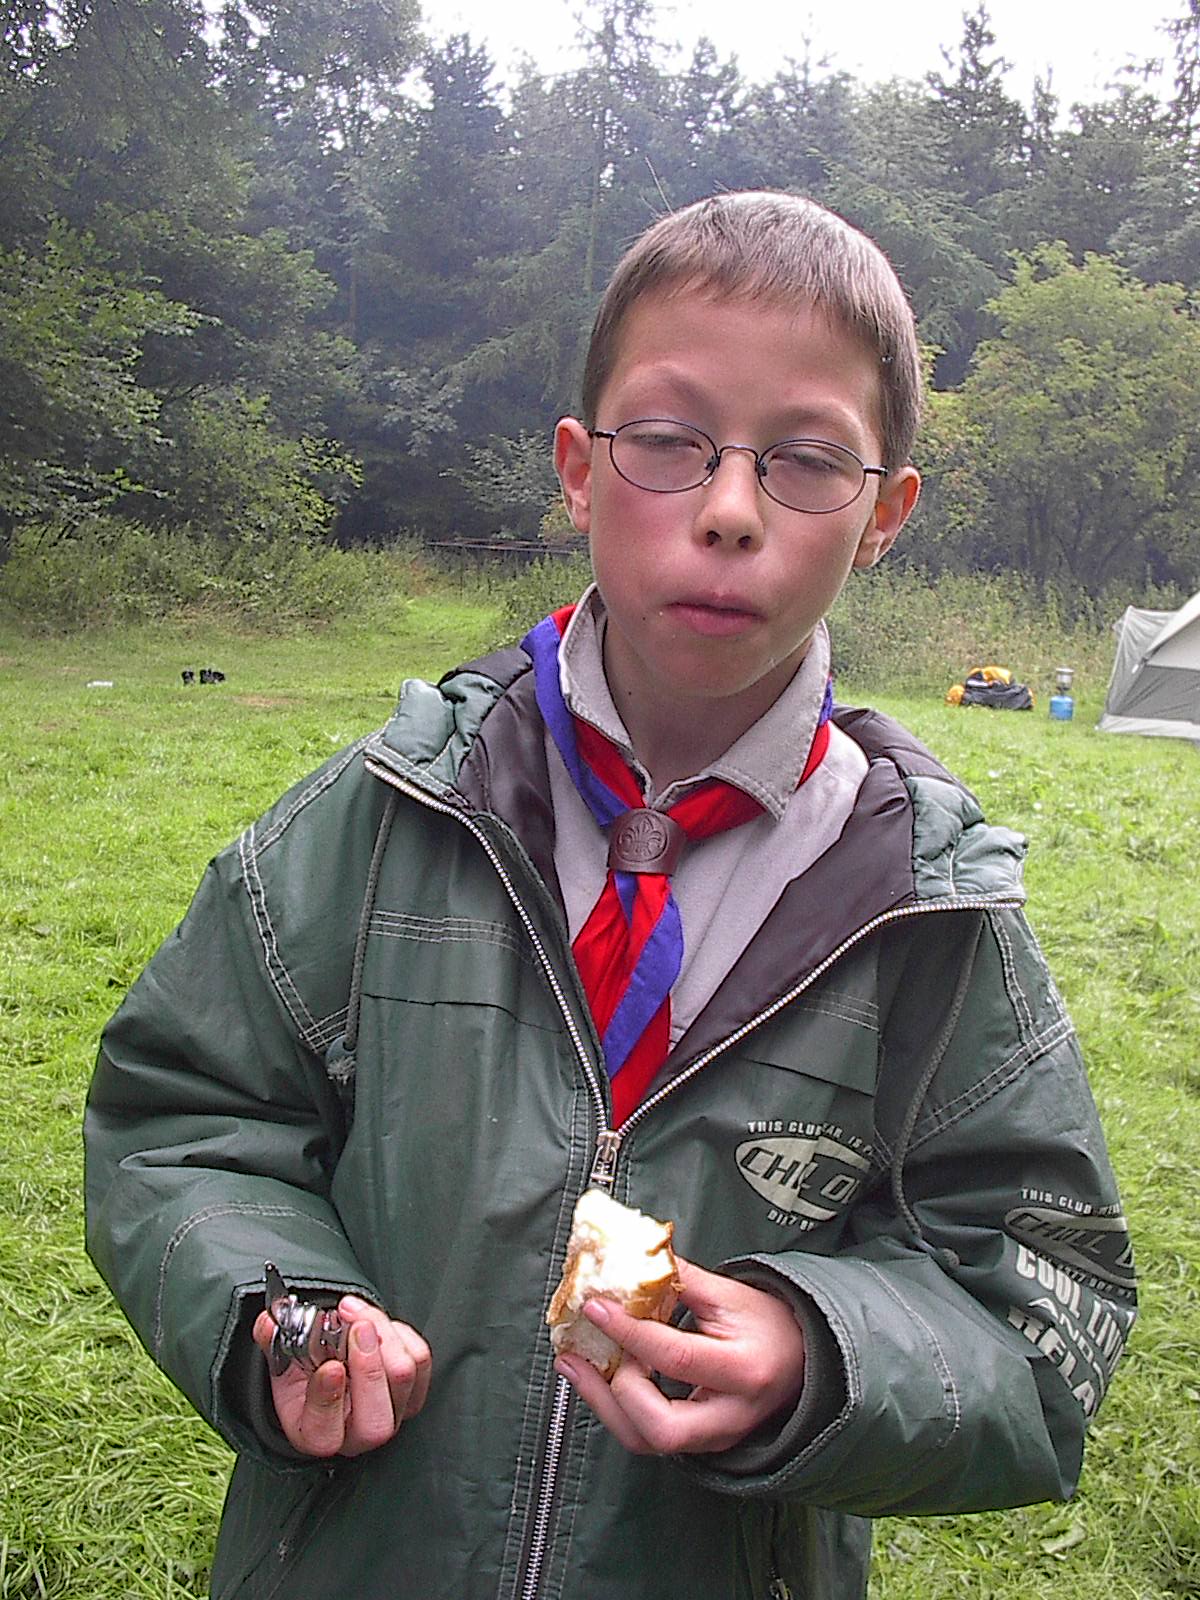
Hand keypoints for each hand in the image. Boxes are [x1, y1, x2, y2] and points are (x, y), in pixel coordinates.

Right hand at [253, 1295, 430, 1457]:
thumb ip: (272, 1341)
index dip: (329, 1400)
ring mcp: (393, 1414)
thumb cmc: (305, 1370)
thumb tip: (269, 1322)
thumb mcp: (280, 1360)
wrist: (331, 1364)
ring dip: (382, 1334)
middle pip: (377, 1420)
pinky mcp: (416, 1391)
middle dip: (369, 1367)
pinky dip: (400, 1333)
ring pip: (402, 1378)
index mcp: (317, 1435)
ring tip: (354, 1311)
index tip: (329, 1366)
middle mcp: (358, 1435)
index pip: (325, 1434)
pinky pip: (421, 1359)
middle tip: (356, 1327)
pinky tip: (376, 1322)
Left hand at [554, 1256, 804, 1455]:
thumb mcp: (730, 1293)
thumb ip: (679, 1278)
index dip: (629, 1331)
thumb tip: (628, 1258)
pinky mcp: (699, 1445)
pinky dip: (618, 1408)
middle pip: (661, 1428)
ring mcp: (714, 1438)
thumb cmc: (770, 1324)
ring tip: (575, 1364)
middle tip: (593, 1351)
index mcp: (744, 1369)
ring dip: (603, 1404)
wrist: (802, 1362)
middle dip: (616, 1391)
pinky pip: (649, 1437)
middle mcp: (730, 1414)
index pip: (677, 1356)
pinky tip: (598, 1377)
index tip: (596, 1307)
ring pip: (647, 1442)